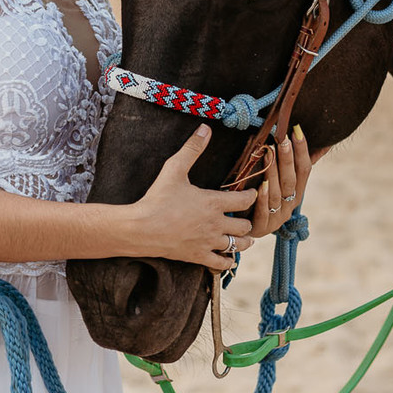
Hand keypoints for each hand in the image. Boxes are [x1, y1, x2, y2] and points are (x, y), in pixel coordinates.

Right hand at [129, 126, 256, 272]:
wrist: (140, 228)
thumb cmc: (157, 198)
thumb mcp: (174, 168)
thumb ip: (192, 149)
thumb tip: (205, 128)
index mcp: (214, 202)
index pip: (245, 200)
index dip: (251, 195)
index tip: (250, 192)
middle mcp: (216, 224)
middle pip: (245, 225)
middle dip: (247, 219)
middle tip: (244, 215)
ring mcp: (208, 242)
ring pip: (238, 245)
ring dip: (243, 240)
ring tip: (244, 236)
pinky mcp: (198, 256)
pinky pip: (222, 264)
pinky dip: (228, 261)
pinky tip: (227, 256)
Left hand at [250, 125, 316, 238]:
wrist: (247, 228)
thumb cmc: (266, 199)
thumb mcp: (283, 182)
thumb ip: (300, 164)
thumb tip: (325, 143)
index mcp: (297, 193)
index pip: (304, 170)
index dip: (303, 150)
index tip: (297, 130)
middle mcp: (289, 205)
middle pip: (290, 180)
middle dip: (288, 158)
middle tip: (282, 138)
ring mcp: (276, 218)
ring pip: (276, 193)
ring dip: (273, 173)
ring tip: (268, 152)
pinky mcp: (261, 227)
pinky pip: (263, 212)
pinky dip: (262, 199)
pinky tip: (260, 185)